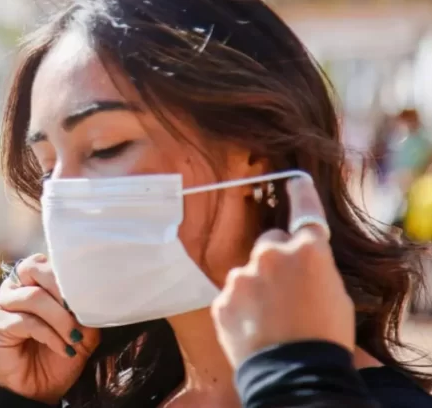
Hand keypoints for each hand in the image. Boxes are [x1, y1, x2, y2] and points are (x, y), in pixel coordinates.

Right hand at [0, 253, 99, 404]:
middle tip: (78, 312)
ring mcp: (2, 305)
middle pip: (33, 268)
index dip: (66, 275)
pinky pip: (27, 321)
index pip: (46, 262)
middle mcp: (14, 288)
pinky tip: (62, 348)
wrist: (36, 392)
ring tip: (74, 338)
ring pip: (34, 296)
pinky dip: (50, 335)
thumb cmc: (56, 358)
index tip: (88, 295)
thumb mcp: (80, 332)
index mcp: (32, 283)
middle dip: (61, 289)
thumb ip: (84, 310)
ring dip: (60, 318)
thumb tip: (92, 294)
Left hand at [211, 177, 354, 368]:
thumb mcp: (336, 296)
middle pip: (269, 242)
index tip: (292, 181)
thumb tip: (301, 264)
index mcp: (306, 251)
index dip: (300, 196)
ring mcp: (241, 276)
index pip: (304, 213)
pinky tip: (254, 329)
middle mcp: (269, 254)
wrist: (294, 376)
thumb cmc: (324, 338)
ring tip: (270, 319)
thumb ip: (313, 270)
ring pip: (247, 272)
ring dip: (256, 287)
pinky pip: (232, 297)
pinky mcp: (221, 300)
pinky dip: (240, 309)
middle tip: (286, 289)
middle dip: (275, 258)